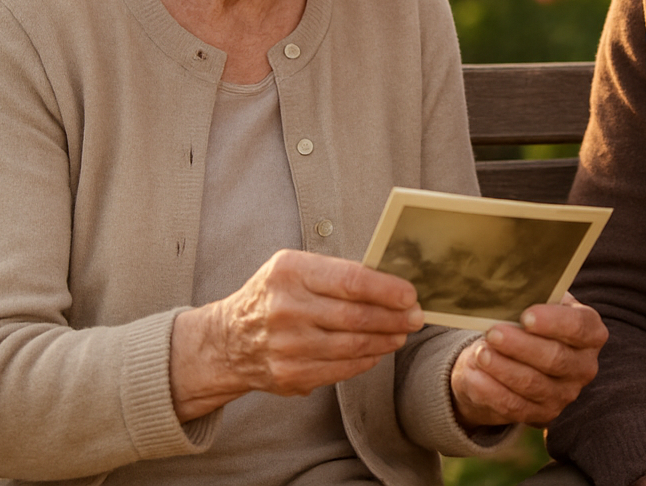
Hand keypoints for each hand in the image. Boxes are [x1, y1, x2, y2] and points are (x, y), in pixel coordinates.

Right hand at [170, 249, 423, 420]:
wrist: (230, 340)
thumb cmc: (273, 295)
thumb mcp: (295, 269)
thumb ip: (336, 274)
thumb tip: (390, 282)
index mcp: (290, 273)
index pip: (351, 281)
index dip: (387, 289)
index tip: (411, 294)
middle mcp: (286, 309)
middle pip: (357, 316)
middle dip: (394, 318)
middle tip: (415, 317)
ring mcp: (287, 346)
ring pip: (353, 346)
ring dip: (385, 340)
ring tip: (401, 333)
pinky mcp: (290, 375)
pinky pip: (341, 369)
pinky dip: (366, 360)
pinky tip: (377, 350)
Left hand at [450, 292, 607, 428]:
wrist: (517, 354)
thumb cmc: (529, 320)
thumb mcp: (537, 302)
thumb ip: (531, 296)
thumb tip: (508, 288)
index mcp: (591, 332)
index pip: (579, 327)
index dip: (553, 322)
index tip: (525, 316)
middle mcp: (584, 366)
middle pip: (555, 358)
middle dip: (521, 346)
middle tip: (494, 333)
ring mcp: (566, 394)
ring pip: (533, 384)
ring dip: (503, 368)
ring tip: (481, 353)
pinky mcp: (544, 414)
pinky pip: (515, 406)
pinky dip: (492, 390)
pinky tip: (475, 374)